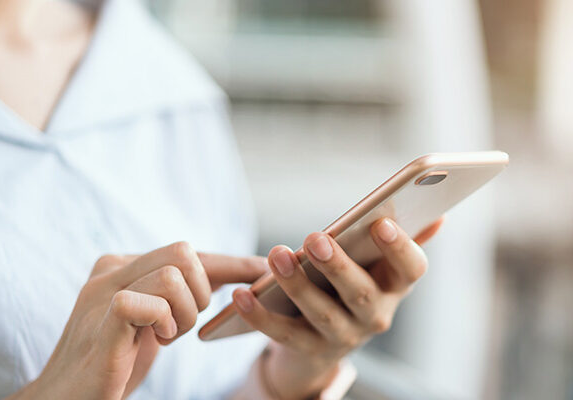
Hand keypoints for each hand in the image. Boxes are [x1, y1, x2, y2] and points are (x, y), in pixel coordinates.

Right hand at [7, 242, 266, 399]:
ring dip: (184, 314)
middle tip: (180, 324)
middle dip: (200, 292)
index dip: (230, 263)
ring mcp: (103, 291)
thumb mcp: (152, 320)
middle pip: (185, 253)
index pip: (189, 253)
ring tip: (163, 337)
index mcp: (124, 265)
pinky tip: (154, 340)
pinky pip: (149, 301)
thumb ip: (175, 295)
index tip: (262, 270)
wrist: (65, 398)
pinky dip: (163, 322)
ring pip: (174, 275)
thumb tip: (226, 276)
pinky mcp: (103, 318)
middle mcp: (112, 268)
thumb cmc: (114, 361)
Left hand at [233, 218, 442, 398]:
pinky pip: (283, 334)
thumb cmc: (354, 285)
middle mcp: (375, 316)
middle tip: (315, 238)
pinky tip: (241, 295)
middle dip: (339, 266)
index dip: (401, 248)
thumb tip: (438, 213)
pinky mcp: (308, 349)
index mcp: (394, 286)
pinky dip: (260, 316)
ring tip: (276, 256)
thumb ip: (402, 238)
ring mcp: (343, 337)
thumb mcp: (378, 265)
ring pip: (322, 314)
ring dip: (298, 286)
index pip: (412, 269)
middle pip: (361, 293)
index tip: (381, 223)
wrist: (326, 341)